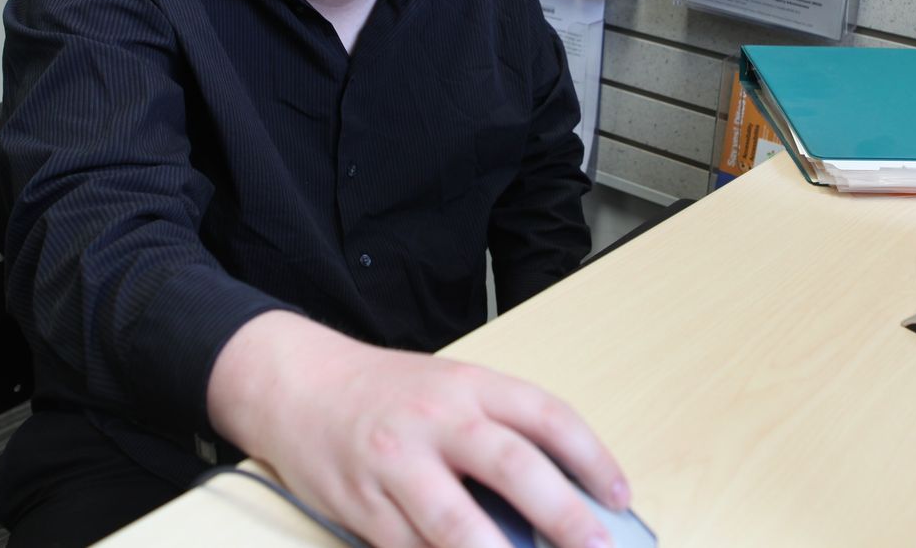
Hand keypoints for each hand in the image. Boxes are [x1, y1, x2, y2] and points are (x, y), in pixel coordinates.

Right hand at [208, 311, 630, 547]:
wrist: (297, 384)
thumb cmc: (385, 391)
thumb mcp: (449, 389)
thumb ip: (497, 432)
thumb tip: (559, 500)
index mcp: (469, 383)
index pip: (545, 414)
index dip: (591, 456)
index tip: (618, 495)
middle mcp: (435, 418)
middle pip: (511, 466)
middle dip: (562, 514)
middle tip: (592, 545)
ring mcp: (396, 463)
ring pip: (457, 524)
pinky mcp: (362, 506)